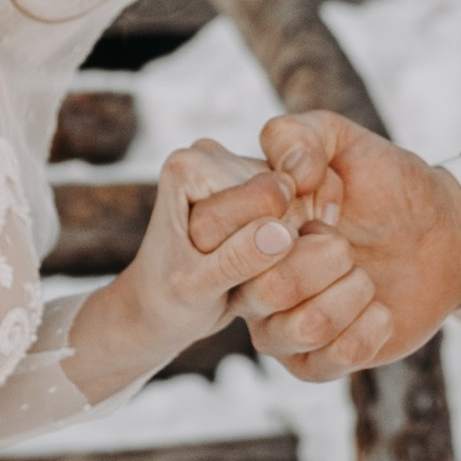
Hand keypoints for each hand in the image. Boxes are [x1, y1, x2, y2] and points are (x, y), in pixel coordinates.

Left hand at [61, 140, 297, 401]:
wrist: (160, 306)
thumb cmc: (169, 299)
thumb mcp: (196, 290)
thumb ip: (237, 260)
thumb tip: (284, 233)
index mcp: (189, 168)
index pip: (268, 200)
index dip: (256, 247)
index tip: (215, 264)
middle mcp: (212, 154)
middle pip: (286, 200)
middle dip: (271, 245)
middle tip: (229, 271)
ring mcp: (236, 166)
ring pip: (298, 208)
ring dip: (281, 248)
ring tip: (241, 269)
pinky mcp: (258, 184)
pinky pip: (300, 213)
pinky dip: (287, 245)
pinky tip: (257, 261)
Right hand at [186, 114, 460, 379]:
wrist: (442, 232)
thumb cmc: (385, 184)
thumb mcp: (343, 140)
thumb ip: (299, 134)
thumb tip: (289, 172)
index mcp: (243, 232)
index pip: (214, 236)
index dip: (277, 216)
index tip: (323, 197)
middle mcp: (249, 283)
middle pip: (266, 288)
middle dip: (328, 256)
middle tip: (347, 241)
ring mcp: (279, 328)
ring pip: (303, 327)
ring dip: (353, 292)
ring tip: (365, 275)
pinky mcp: (314, 364)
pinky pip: (331, 360)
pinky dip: (369, 328)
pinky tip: (380, 308)